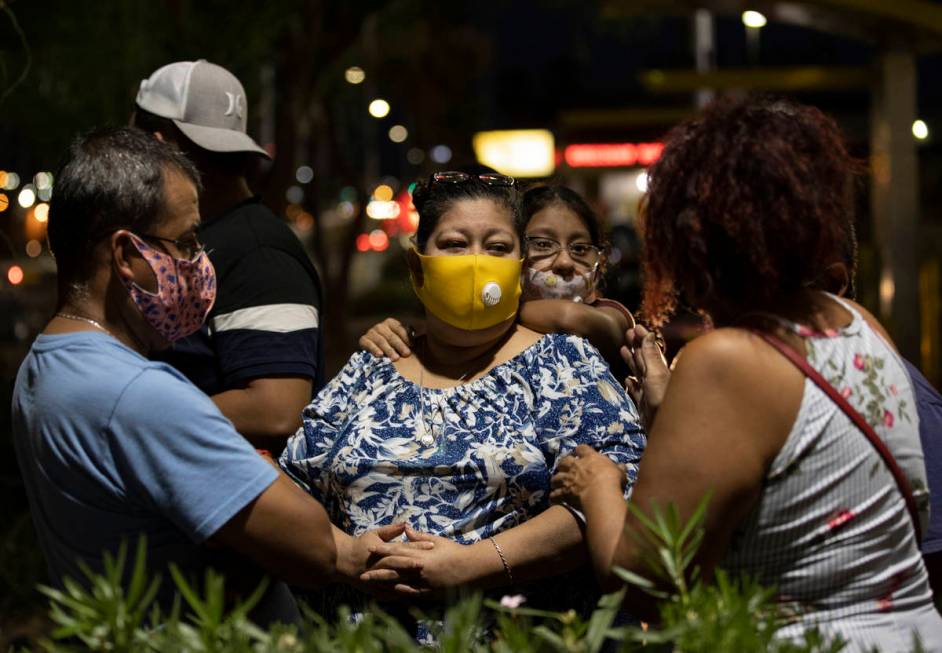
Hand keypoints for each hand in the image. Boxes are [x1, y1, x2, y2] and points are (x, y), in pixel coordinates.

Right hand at [333, 523, 434, 600]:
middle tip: (429, 563)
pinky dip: (398, 594)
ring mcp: (375, 578)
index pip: (402, 547)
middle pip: (399, 564)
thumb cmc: (360, 545)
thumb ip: (390, 530)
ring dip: (408, 581)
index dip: (417, 546)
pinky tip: (410, 594)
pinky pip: (387, 593)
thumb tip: (406, 524)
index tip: (432, 544)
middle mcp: (378, 564)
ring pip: (394, 580)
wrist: (342, 561)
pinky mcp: (373, 589)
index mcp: (381, 550)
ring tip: (423, 582)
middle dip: (414, 564)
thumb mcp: (375, 534)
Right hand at [358, 318, 413, 360]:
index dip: (406, 337)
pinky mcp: (363, 340)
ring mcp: (371, 332)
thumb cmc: (391, 345)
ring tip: (395, 358)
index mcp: (391, 323)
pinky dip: (374, 349)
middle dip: (400, 345)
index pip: (399, 329)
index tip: (412, 345)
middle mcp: (380, 326)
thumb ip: (408, 336)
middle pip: (391, 336)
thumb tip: (419, 333)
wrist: (372, 349)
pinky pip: (369, 344)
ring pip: (381, 341)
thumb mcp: (400, 338)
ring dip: (389, 350)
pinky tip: (380, 355)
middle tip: (406, 354)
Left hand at [359, 526, 475, 596]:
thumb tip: (406, 529)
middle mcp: (420, 569)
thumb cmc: (455, 552)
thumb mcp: (438, 541)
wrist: (471, 569)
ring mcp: (423, 583)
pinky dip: (398, 594)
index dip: (383, 551)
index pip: (398, 552)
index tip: (369, 549)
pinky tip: (389, 596)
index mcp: (422, 555)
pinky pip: (410, 594)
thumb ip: (420, 536)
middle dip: (377, 572)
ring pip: (399, 584)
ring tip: (371, 587)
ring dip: (384, 585)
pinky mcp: (428, 593)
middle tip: (362, 575)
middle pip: (394, 570)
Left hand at [550, 444, 625, 511]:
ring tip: (556, 483)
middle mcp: (576, 466)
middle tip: (564, 467)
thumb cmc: (612, 481)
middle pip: (564, 461)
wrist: (601, 494)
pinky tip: (554, 497)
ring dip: (556, 480)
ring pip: (556, 477)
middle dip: (563, 464)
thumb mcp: (619, 472)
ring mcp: (568, 478)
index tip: (579, 453)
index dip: (580, 450)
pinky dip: (554, 496)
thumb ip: (619, 469)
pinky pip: (555, 494)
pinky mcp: (564, 491)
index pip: (581, 448)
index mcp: (589, 458)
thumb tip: (623, 466)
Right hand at [622, 325, 669, 426]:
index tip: (636, 327)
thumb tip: (650, 333)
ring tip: (624, 350)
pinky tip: (627, 379)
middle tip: (628, 333)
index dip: (643, 338)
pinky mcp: (644, 405)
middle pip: (643, 359)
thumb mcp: (656, 375)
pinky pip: (636, 391)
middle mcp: (655, 379)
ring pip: (638, 372)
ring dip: (632, 361)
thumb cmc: (663, 401)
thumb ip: (651, 356)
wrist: (666, 431)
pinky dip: (631, 383)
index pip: (650, 349)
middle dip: (636, 345)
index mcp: (659, 370)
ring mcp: (649, 392)